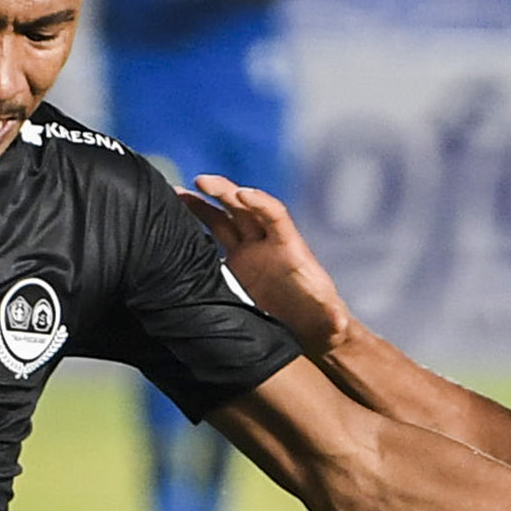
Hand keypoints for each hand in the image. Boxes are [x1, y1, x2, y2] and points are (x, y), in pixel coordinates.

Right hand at [183, 175, 350, 355]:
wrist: (305, 329)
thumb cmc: (319, 322)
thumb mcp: (328, 320)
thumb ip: (332, 316)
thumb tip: (338, 321)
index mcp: (289, 248)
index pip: (274, 215)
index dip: (259, 203)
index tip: (241, 194)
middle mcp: (267, 243)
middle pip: (246, 207)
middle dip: (226, 192)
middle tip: (202, 181)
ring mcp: (249, 252)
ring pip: (224, 218)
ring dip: (203, 203)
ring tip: (175, 193)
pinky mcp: (233, 265)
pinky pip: (212, 237)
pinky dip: (194, 226)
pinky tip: (172, 219)